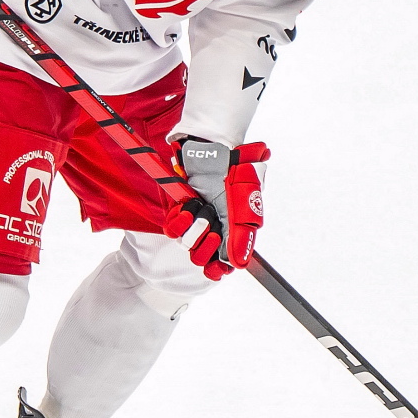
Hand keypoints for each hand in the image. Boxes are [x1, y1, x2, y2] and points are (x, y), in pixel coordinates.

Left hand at [165, 138, 269, 278]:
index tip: (216, 268)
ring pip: (187, 245)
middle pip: (202, 259)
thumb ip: (243, 232)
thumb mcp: (245, 200)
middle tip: (215, 231)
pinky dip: (179, 221)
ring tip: (203, 213)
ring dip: (194, 232)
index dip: (217, 270)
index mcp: (232, 231)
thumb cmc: (235, 170)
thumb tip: (239, 264)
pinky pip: (172, 228)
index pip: (222, 264)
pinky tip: (187, 209)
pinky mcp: (180, 210)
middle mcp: (213, 228)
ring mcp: (195, 220)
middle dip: (206, 248)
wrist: (215, 147)